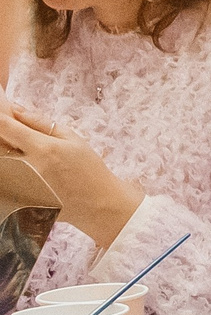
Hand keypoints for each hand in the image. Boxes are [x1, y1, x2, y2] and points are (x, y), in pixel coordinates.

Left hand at [0, 106, 141, 246]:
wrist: (97, 204)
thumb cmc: (89, 169)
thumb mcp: (73, 139)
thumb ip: (42, 123)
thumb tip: (16, 109)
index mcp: (43, 149)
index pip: (5, 127)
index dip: (0, 116)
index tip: (2, 110)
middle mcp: (26, 167)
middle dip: (4, 135)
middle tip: (21, 136)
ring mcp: (19, 184)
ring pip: (1, 159)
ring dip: (8, 151)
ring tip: (32, 155)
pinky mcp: (16, 197)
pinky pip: (5, 175)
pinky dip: (11, 167)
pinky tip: (28, 169)